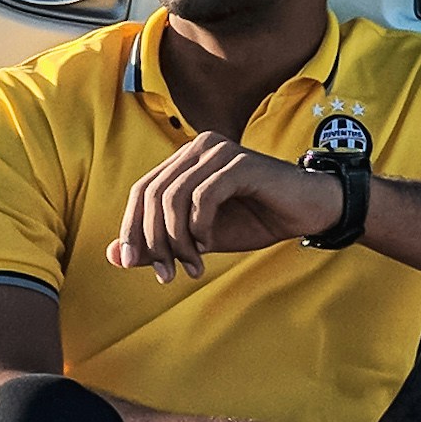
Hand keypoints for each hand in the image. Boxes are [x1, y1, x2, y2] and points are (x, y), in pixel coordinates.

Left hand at [107, 132, 342, 277]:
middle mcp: (198, 147)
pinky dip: (200, 227)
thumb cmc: (255, 220)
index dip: (133, 229)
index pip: (142, 191)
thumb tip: (114, 256)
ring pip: (174, 197)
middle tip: (167, 274)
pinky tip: (209, 245)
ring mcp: (219, 151)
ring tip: (193, 265)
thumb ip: (159, 243)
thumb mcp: (198, 238)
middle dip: (154, 240)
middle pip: (152, 195)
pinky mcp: (239, 163)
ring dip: (177, 240)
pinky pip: (203, 197)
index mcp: (185, 159)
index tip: (135, 265)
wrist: (307, 211)